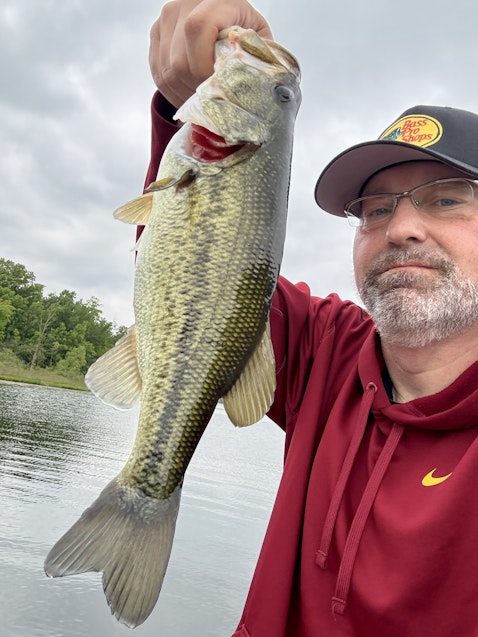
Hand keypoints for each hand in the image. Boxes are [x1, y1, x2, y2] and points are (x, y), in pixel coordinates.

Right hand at [149, 0, 272, 107]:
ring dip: (185, 93)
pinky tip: (190, 94)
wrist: (227, 20)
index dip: (204, 65)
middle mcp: (185, 4)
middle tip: (212, 99)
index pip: (197, 29)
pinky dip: (174, 91)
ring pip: (168, 72)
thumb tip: (241, 80)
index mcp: (217, 0)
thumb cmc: (245, 32)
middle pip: (180, 60)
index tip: (217, 83)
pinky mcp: (157, 34)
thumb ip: (253, 55)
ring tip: (203, 99)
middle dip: (196, 87)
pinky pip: (159, 73)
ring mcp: (167, 19)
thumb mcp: (259, 39)